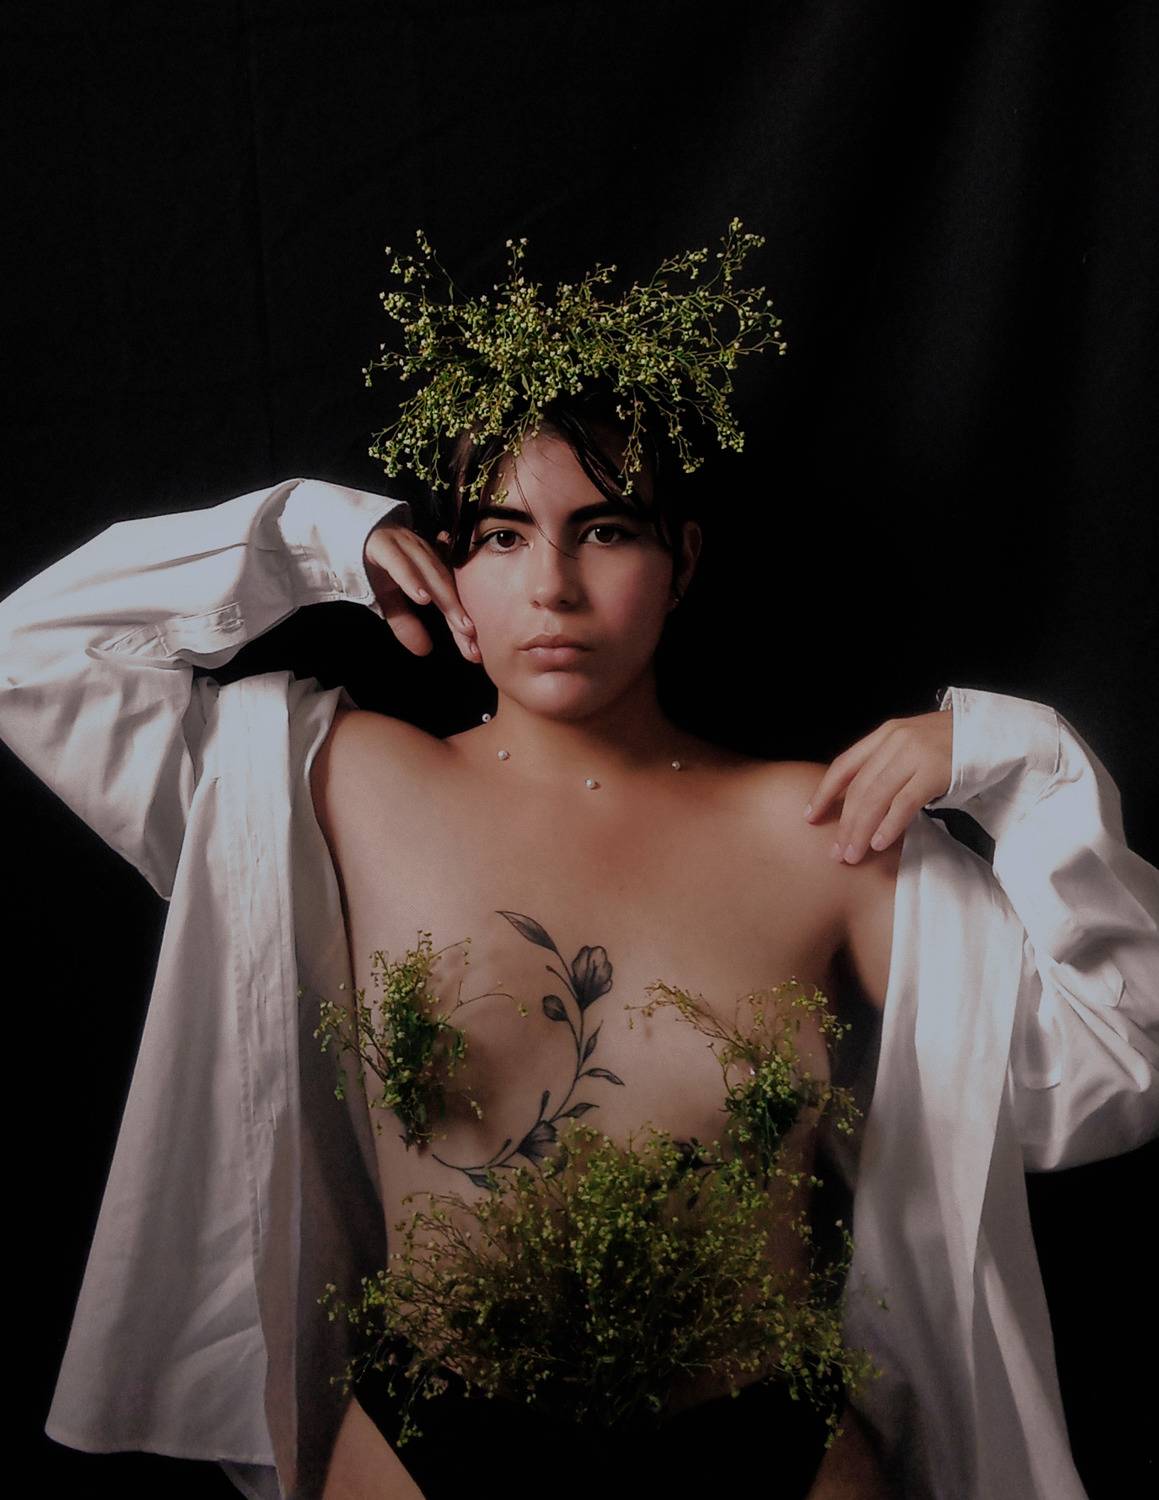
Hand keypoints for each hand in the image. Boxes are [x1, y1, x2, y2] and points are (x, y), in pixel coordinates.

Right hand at [363, 518, 479, 662]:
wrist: (346, 528)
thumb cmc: (373, 563)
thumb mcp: (388, 598)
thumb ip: (405, 621)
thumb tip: (425, 650)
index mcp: (427, 566)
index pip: (449, 597)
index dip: (461, 625)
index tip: (475, 651)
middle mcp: (422, 554)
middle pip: (446, 587)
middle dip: (461, 616)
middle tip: (473, 643)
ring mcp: (404, 546)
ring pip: (430, 574)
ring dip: (447, 599)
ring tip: (460, 625)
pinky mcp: (382, 544)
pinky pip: (399, 563)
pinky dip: (412, 580)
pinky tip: (422, 599)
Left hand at [802, 709, 952, 863]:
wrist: (996, 732)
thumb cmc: (955, 746)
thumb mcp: (914, 747)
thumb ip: (889, 766)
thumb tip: (864, 804)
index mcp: (886, 734)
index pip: (844, 765)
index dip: (824, 793)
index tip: (809, 818)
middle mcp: (896, 740)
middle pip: (858, 788)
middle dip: (843, 823)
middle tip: (835, 852)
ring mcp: (915, 753)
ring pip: (876, 797)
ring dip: (860, 830)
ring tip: (852, 855)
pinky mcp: (935, 769)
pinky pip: (904, 803)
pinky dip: (888, 825)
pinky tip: (878, 843)